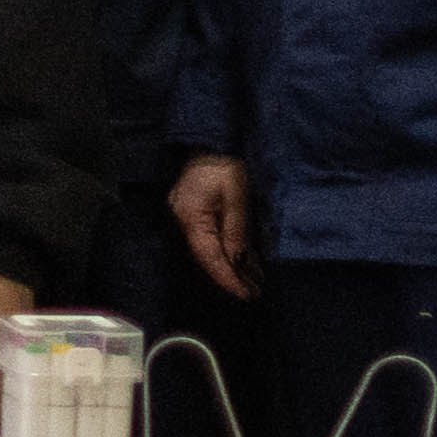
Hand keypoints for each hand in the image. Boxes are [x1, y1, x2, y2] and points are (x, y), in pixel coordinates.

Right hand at [171, 157, 260, 301]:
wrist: (209, 142)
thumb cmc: (224, 166)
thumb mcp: (236, 196)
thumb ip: (236, 230)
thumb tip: (238, 261)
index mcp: (191, 217)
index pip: (209, 256)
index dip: (227, 278)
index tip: (246, 294)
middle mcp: (184, 222)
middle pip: (206, 258)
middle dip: (230, 277)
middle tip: (253, 293)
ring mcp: (186, 219)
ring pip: (208, 251)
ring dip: (230, 267)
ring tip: (252, 283)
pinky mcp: (194, 215)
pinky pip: (210, 240)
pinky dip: (226, 252)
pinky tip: (243, 263)